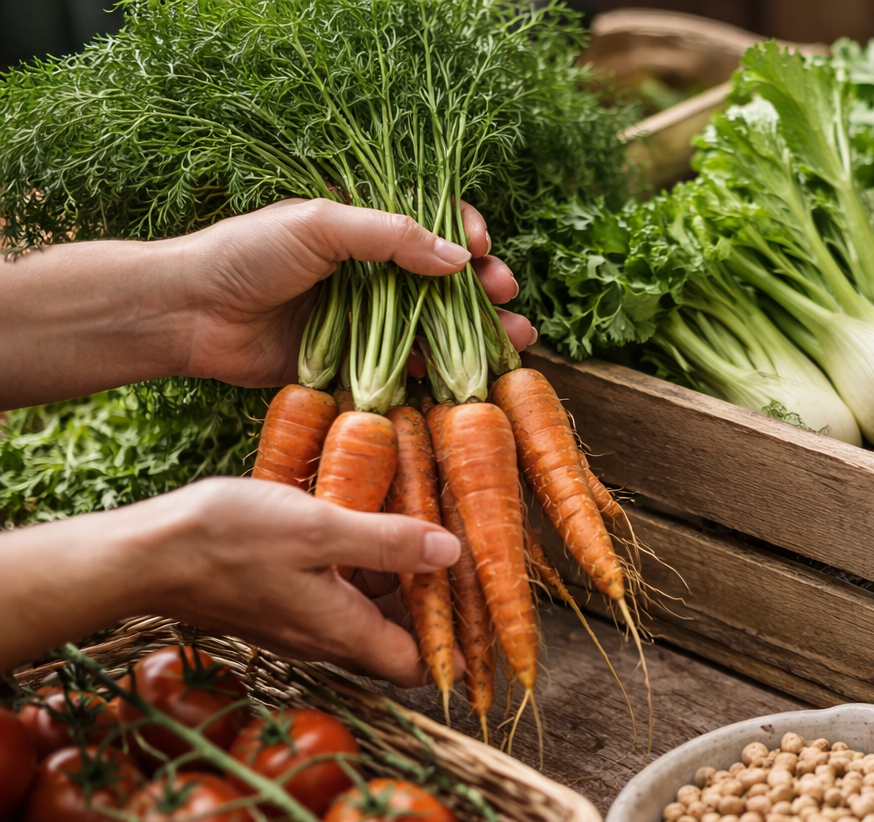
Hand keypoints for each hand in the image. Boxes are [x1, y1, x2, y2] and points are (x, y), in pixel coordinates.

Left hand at [0, 197, 538, 408]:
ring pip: (439, 326)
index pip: (433, 224)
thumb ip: (389, 235)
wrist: (190, 314)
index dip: (466, 233)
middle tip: (508, 294)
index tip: (482, 246)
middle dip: (487, 286)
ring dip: (481, 332)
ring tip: (517, 337)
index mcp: (363, 230)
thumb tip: (458, 258)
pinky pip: (410, 370)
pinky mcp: (356, 367)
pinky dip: (445, 375)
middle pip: (447, 279)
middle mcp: (372, 275)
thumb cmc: (247, 256)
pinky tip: (475, 378)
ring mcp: (367, 323)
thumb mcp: (319, 226)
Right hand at [0, 478, 461, 687]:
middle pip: (400, 638)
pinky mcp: (277, 603)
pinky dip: (360, 570)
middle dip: (434, 604)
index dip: (460, 644)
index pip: (422, 665)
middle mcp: (325, 639)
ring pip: (368, 613)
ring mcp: (298, 622)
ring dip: (397, 581)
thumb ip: (388, 541)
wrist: (140, 556)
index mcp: (344, 632)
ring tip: (422, 530)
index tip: (484, 604)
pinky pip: (335, 595)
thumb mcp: (319, 530)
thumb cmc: (226, 541)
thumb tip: (453, 552)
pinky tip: (363, 525)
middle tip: (462, 555)